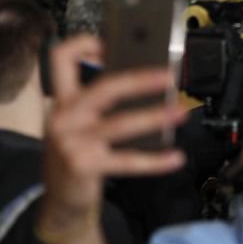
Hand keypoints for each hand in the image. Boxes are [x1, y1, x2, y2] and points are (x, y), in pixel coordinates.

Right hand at [40, 35, 185, 232]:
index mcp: (63, 100)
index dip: (84, 43)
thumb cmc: (79, 154)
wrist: (61, 202)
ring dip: (155, 116)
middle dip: (140, 79)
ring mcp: (72, 142)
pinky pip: (127, 160)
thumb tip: (147, 78)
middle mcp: (63, 116)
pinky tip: (175, 157)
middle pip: (105, 87)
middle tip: (169, 77)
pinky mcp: (84, 166)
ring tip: (181, 113)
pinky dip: (155, 160)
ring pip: (121, 123)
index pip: (60, 58)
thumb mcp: (81, 123)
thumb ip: (102, 101)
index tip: (113, 41)